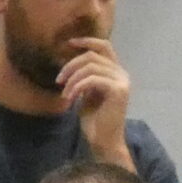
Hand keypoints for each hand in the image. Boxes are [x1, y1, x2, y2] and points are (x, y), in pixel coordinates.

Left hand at [56, 37, 132, 158]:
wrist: (103, 141)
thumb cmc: (95, 120)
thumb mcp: (87, 92)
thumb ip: (85, 76)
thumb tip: (72, 61)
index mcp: (116, 72)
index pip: (104, 46)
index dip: (86, 41)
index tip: (67, 44)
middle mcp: (122, 74)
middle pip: (92, 55)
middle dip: (71, 65)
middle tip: (59, 80)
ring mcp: (122, 82)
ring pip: (90, 67)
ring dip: (72, 79)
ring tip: (64, 93)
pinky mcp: (118, 91)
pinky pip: (92, 79)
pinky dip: (77, 87)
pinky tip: (70, 98)